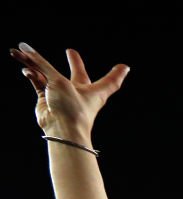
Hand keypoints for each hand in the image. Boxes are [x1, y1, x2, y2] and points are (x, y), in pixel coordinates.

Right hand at [10, 44, 128, 139]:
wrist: (60, 129)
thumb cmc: (71, 109)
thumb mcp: (60, 82)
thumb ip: (42, 64)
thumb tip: (25, 47)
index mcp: (93, 90)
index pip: (109, 81)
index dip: (116, 74)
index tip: (124, 67)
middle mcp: (78, 92)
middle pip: (77, 74)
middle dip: (74, 63)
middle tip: (70, 52)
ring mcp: (63, 96)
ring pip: (50, 75)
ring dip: (36, 64)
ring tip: (20, 52)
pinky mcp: (47, 100)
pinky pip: (39, 83)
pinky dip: (32, 75)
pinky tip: (26, 70)